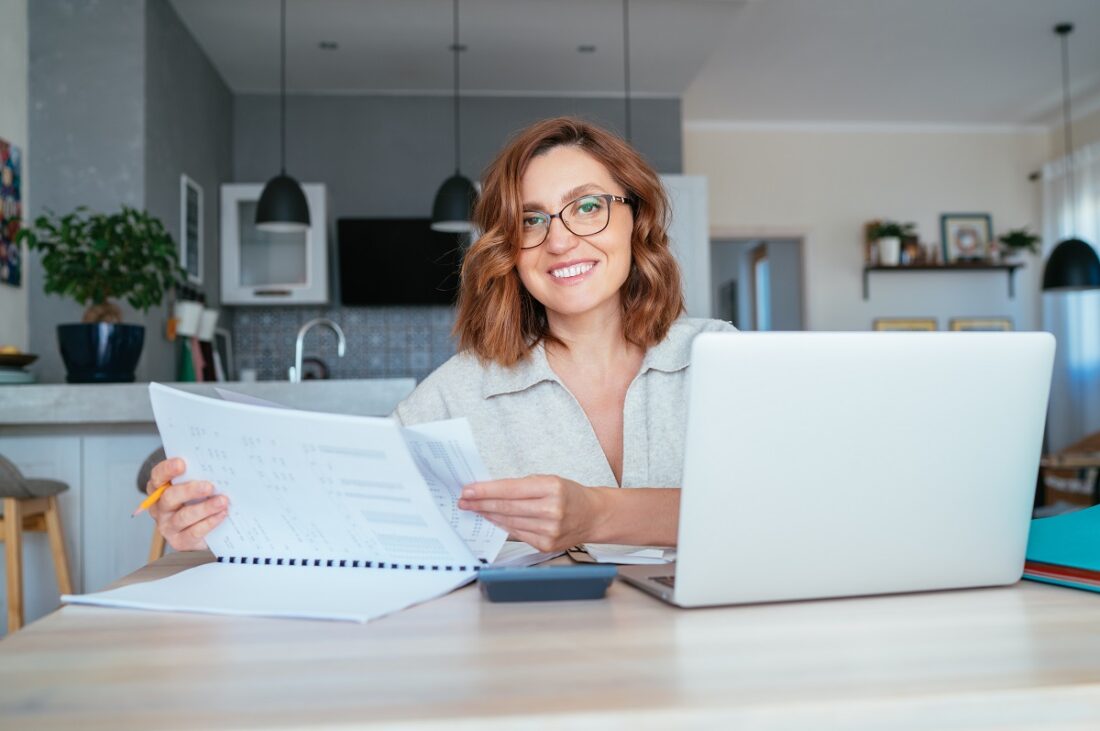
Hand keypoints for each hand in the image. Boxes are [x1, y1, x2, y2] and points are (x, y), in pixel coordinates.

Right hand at [146, 457, 228, 551]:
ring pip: (183, 516)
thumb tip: (217, 468)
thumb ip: (200, 476)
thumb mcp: (196, 487)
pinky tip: (222, 514)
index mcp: (160, 489)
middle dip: (190, 490)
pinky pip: (194, 532)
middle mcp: (160, 507)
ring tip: (222, 501)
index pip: (158, 476)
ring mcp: (168, 525)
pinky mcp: (179, 541)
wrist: (203, 532)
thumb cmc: (199, 501)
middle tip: (210, 486)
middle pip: (170, 497)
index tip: (182, 463)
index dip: (167, 469)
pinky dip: (210, 522)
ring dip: (205, 508)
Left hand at [457, 475, 606, 552]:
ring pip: (509, 522)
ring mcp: (549, 530)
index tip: (468, 490)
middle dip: (481, 503)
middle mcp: (551, 510)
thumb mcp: (549, 480)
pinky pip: (517, 533)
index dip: (486, 491)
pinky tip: (492, 519)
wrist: (593, 516)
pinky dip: (502, 525)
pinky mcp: (546, 544)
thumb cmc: (570, 495)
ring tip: (474, 509)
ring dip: (488, 515)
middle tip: (464, 500)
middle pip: (507, 507)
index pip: (511, 489)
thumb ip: (522, 486)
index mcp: (552, 488)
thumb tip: (490, 491)